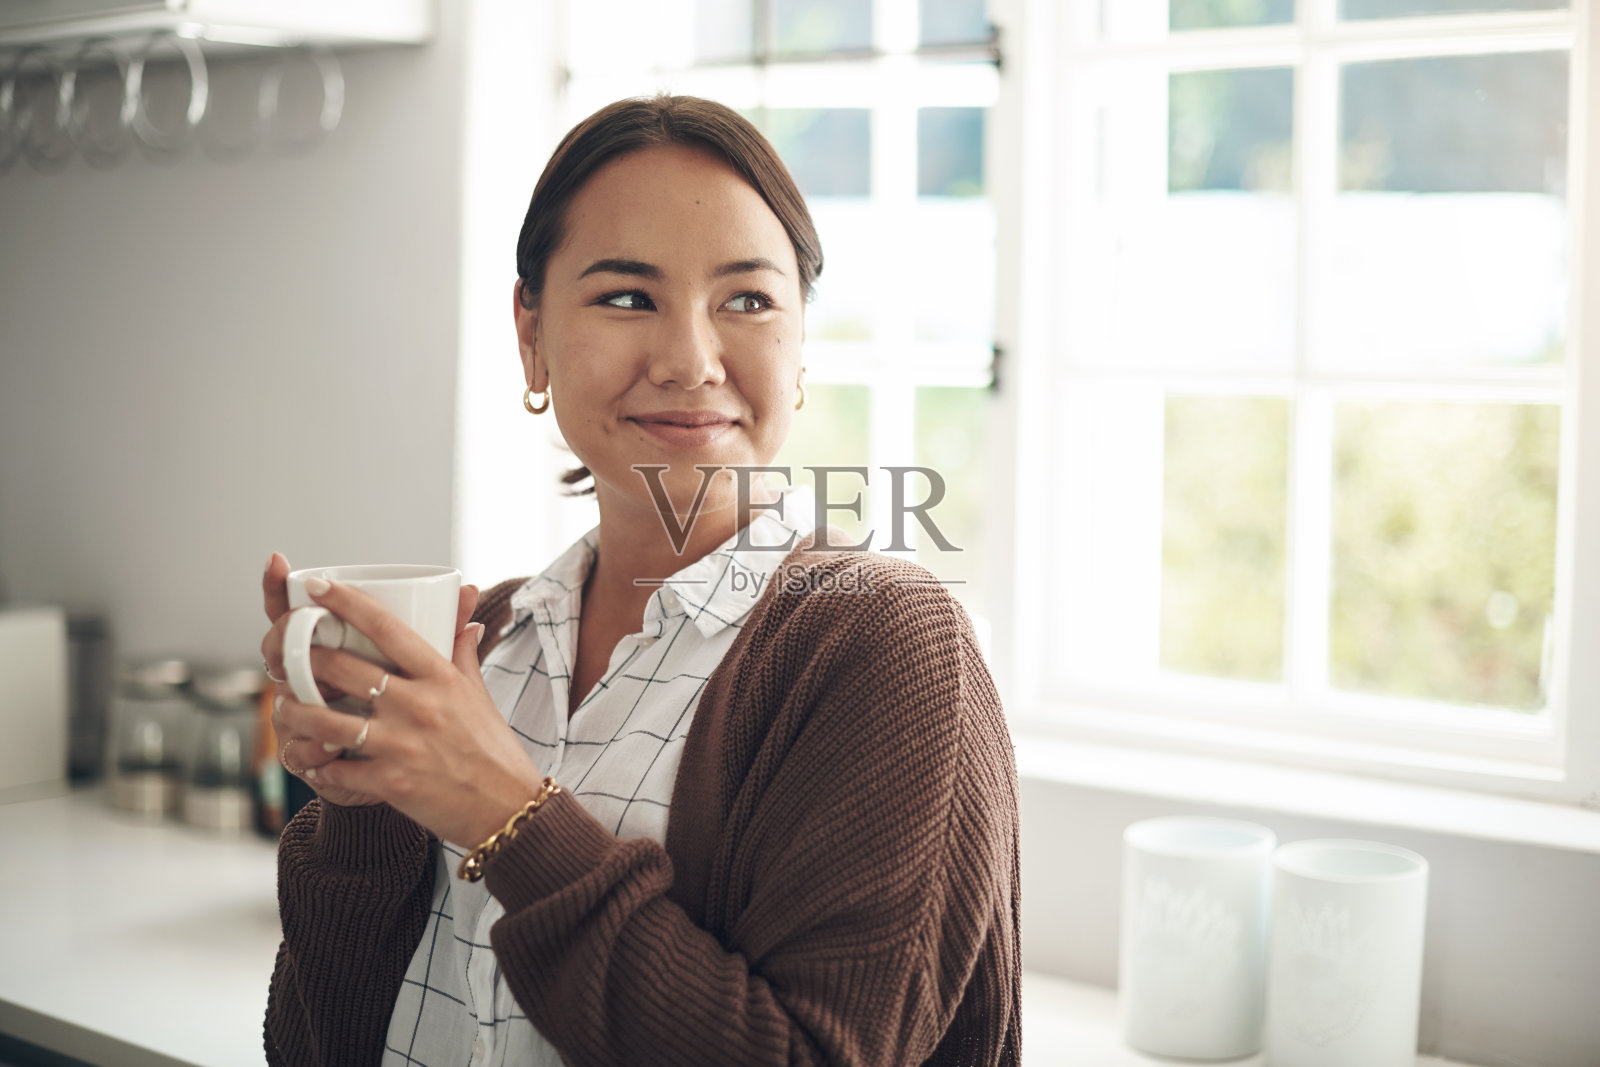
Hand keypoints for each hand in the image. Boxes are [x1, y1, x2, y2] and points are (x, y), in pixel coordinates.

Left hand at [267, 569, 546, 847]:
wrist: (508, 808)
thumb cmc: (493, 750)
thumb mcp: (479, 695)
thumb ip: (463, 655)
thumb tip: (466, 619)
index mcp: (441, 677)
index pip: (387, 627)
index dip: (347, 602)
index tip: (318, 585)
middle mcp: (420, 705)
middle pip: (343, 668)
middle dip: (305, 658)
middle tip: (288, 656)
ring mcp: (403, 744)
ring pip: (327, 721)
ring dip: (296, 713)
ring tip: (285, 708)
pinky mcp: (392, 782)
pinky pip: (338, 770)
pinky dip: (320, 766)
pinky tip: (315, 763)